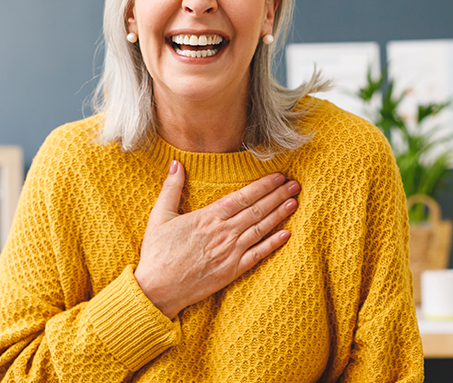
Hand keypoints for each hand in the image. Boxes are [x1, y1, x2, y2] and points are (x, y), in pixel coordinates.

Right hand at [134, 160, 299, 319]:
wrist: (157, 290)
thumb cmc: (157, 253)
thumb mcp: (159, 216)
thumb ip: (171, 188)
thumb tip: (176, 163)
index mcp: (208, 217)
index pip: (242, 197)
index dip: (263, 185)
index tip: (278, 176)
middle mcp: (223, 233)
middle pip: (257, 210)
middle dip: (278, 196)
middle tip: (295, 184)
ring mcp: (230, 253)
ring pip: (261, 229)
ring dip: (279, 215)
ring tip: (294, 202)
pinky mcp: (232, 271)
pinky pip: (258, 255)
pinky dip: (273, 244)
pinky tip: (286, 234)